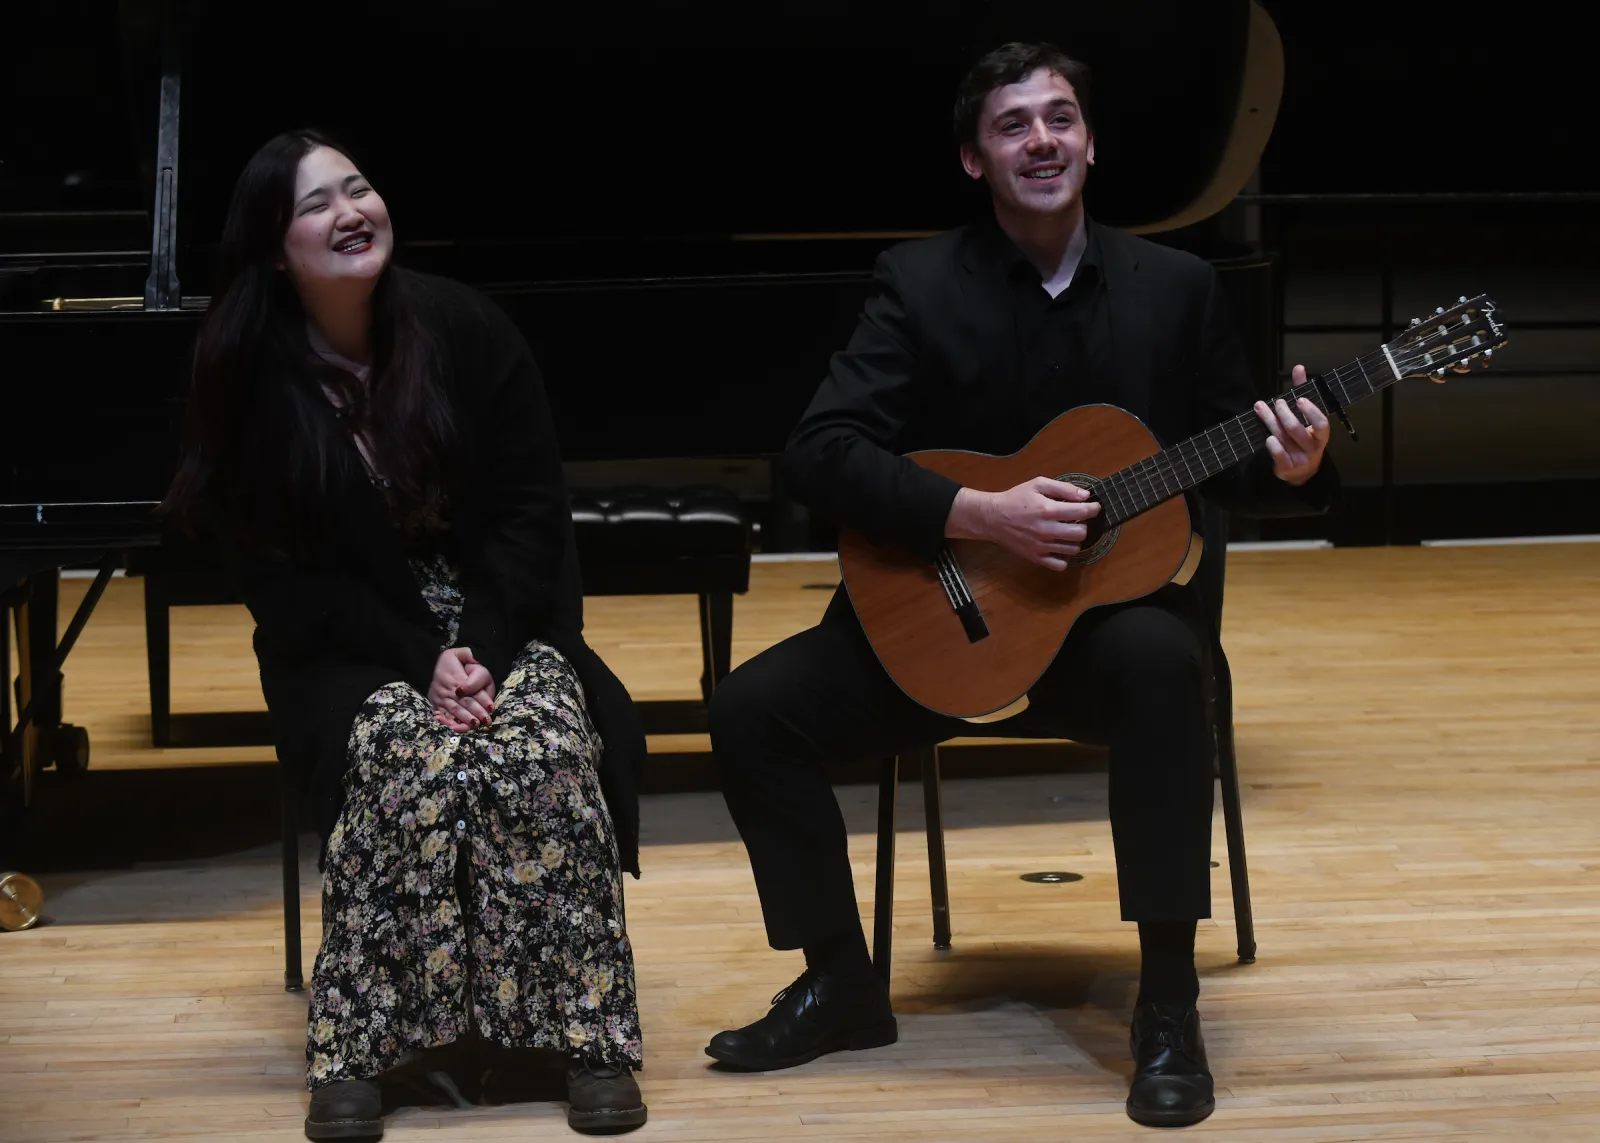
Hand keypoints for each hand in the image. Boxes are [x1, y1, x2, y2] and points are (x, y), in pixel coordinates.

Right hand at [428, 647, 495, 731]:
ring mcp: (441, 697)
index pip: (471, 688)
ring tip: (476, 724)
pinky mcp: (436, 704)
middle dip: (476, 712)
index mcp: (456, 676)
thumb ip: (469, 654)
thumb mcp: (460, 653)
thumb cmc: (453, 662)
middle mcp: (448, 688)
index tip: (490, 707)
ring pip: (455, 710)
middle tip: (486, 720)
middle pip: (464, 701)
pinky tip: (459, 728)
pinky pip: (444, 715)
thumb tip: (475, 659)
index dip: (481, 698)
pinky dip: (451, 723)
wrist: (436, 666)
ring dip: (466, 719)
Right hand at [946, 476, 1100, 570]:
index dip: (1093, 509)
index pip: (1082, 512)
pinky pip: (1060, 565)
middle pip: (1081, 533)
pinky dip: (1064, 557)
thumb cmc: (1016, 498)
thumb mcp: (1038, 484)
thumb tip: (1085, 495)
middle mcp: (1047, 530)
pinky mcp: (1036, 557)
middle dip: (1084, 525)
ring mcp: (1041, 546)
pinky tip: (1059, 547)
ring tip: (1067, 532)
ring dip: (1074, 540)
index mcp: (1048, 510)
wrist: (993, 518)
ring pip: (1073, 549)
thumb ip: (1063, 488)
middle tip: (1077, 520)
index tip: (1094, 507)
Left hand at [1254, 364, 1330, 485]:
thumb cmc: (1303, 438)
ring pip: (1284, 439)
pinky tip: (1267, 438)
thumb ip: (1303, 392)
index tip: (1299, 399)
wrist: (1301, 472)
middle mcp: (1313, 448)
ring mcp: (1300, 459)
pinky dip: (1273, 447)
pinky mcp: (1287, 468)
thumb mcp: (1306, 417)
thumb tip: (1299, 367)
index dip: (1311, 412)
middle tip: (1277, 402)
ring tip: (1260, 408)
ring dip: (1271, 422)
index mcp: (1321, 435)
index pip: (1321, 423)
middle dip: (1284, 414)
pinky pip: (1280, 457)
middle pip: (1297, 430)